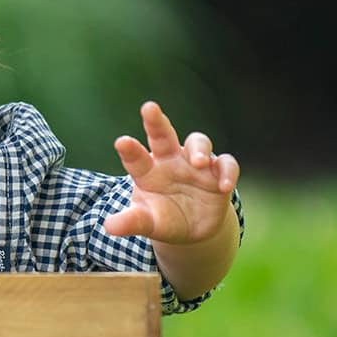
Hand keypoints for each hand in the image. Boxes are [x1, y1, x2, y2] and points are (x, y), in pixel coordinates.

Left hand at [104, 100, 239, 246]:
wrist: (193, 228)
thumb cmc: (164, 219)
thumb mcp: (148, 223)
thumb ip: (131, 222)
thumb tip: (109, 226)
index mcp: (148, 171)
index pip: (136, 158)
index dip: (129, 150)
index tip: (121, 142)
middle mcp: (170, 160)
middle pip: (163, 135)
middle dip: (156, 121)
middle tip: (149, 108)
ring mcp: (196, 164)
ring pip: (199, 142)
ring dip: (198, 149)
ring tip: (197, 162)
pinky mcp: (218, 172)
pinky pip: (226, 164)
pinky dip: (227, 172)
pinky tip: (223, 186)